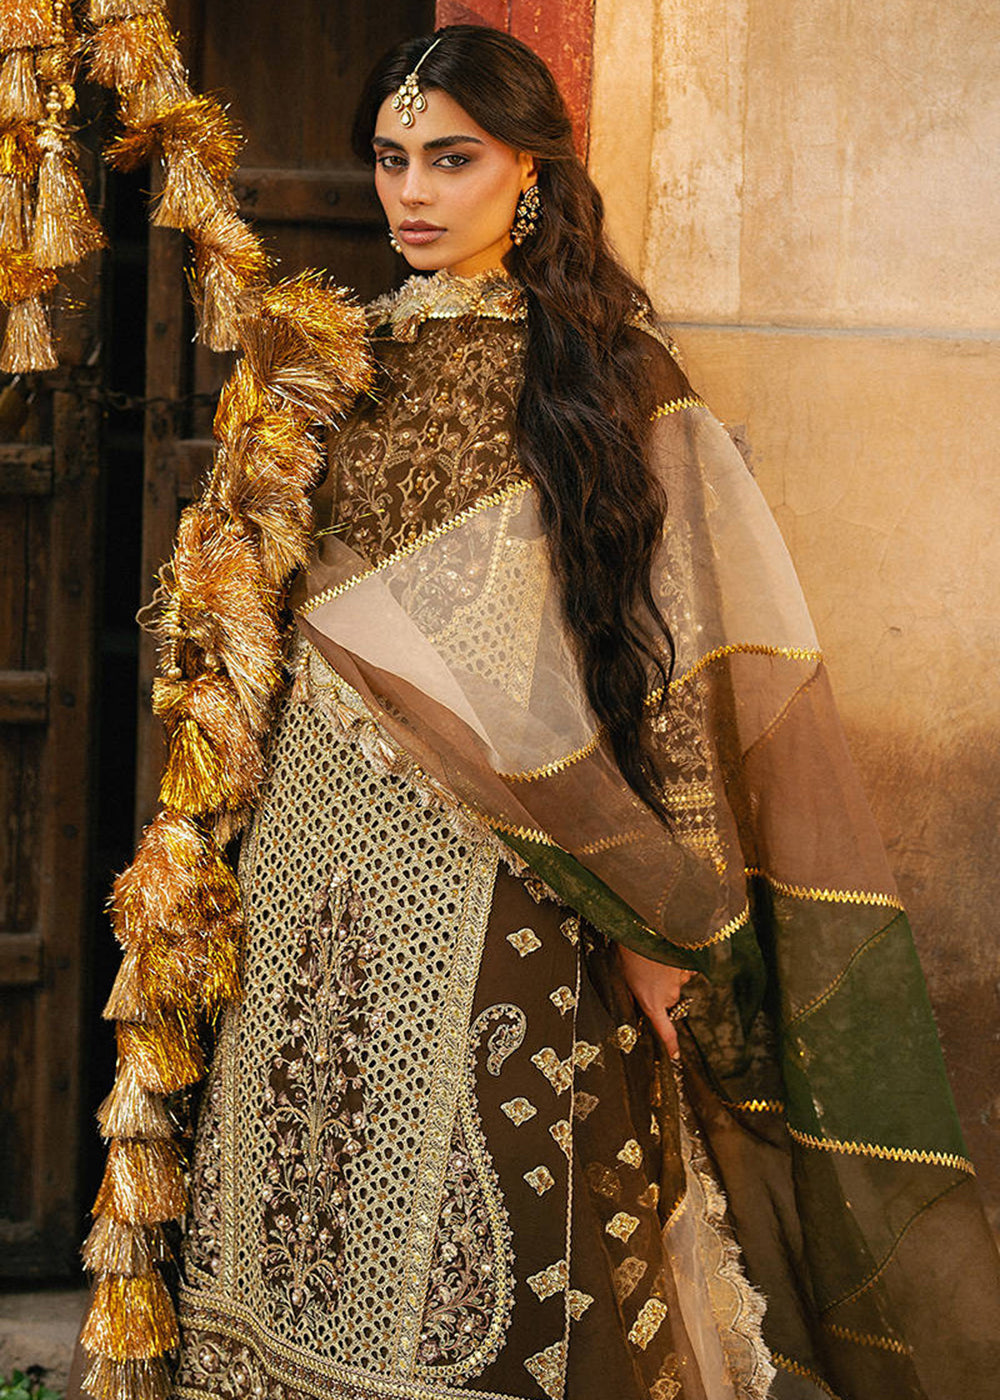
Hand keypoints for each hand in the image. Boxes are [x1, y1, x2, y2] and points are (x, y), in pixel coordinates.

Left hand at [616, 943, 695, 1058]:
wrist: (644, 930)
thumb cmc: (628, 953)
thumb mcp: (623, 977)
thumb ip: (631, 993)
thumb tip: (632, 1001)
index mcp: (651, 1002)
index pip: (665, 1031)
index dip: (671, 1045)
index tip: (676, 1056)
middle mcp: (668, 995)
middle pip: (669, 1000)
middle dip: (660, 991)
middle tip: (647, 975)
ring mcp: (679, 980)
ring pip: (676, 983)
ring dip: (667, 975)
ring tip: (653, 960)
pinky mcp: (687, 965)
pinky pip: (684, 969)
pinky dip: (677, 964)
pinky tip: (665, 954)